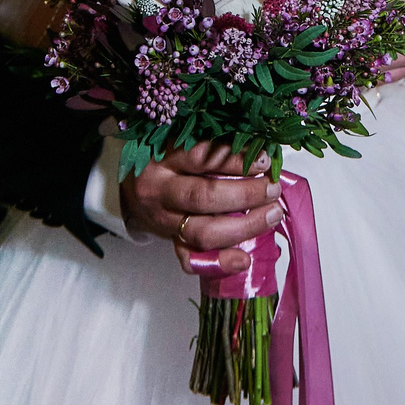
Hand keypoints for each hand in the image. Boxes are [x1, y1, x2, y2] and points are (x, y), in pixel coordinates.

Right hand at [121, 141, 281, 277]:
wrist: (132, 187)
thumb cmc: (165, 160)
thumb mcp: (180, 142)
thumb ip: (214, 146)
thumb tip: (259, 152)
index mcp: (163, 158)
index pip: (200, 157)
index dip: (234, 161)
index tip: (264, 160)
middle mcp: (160, 190)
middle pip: (203, 197)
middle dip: (245, 195)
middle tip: (272, 189)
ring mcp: (164, 221)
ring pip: (202, 231)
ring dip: (243, 227)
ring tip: (272, 215)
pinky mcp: (169, 242)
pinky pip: (191, 259)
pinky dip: (220, 262)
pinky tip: (244, 259)